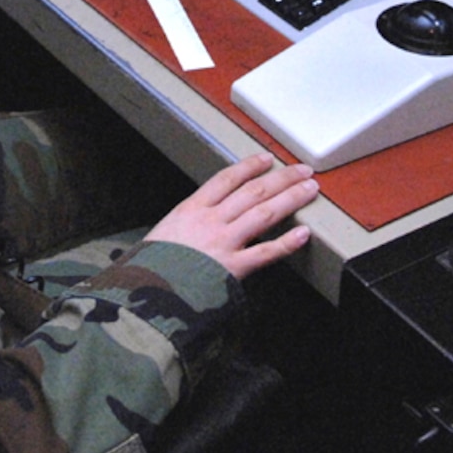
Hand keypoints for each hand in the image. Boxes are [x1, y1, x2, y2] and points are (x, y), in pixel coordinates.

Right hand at [143, 153, 317, 279]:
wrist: (143, 293)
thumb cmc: (149, 268)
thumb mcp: (163, 233)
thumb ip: (186, 225)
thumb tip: (202, 221)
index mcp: (191, 209)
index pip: (227, 178)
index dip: (250, 166)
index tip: (266, 159)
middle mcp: (211, 220)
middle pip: (253, 191)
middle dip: (281, 178)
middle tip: (301, 171)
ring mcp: (224, 242)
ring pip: (264, 213)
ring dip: (290, 199)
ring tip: (309, 190)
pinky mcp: (232, 268)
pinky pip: (265, 253)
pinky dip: (286, 243)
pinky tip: (302, 234)